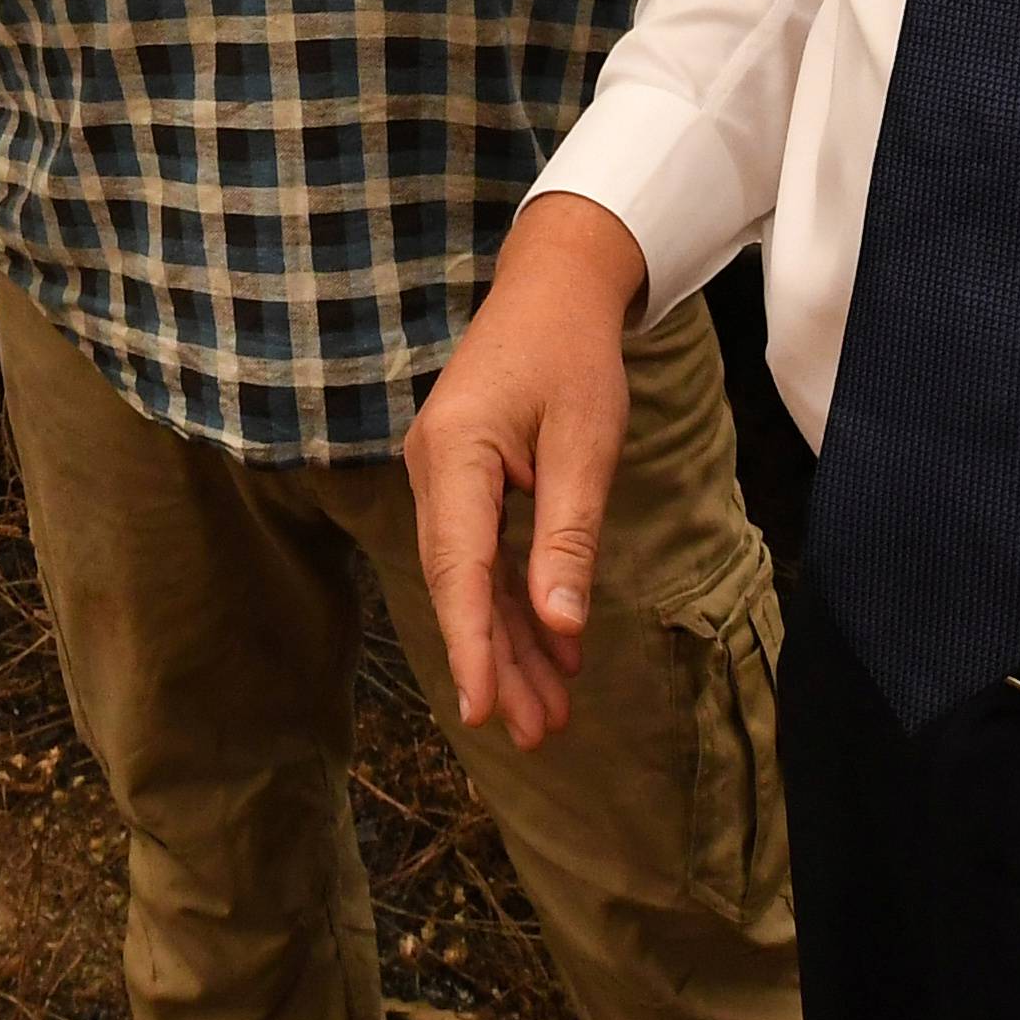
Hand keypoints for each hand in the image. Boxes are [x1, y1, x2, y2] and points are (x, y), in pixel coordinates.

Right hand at [405, 196, 645, 748]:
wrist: (553, 286)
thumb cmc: (573, 354)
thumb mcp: (585, 443)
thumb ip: (567, 534)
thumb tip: (561, 625)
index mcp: (455, 453)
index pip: (457, 568)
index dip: (469, 646)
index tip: (482, 711)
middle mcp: (434, 469)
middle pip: (460, 585)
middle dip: (498, 662)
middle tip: (536, 733)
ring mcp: (443, 475)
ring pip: (471, 578)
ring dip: (510, 643)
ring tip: (549, 711)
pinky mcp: (463, 479)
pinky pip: (483, 553)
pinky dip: (517, 601)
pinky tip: (553, 647)